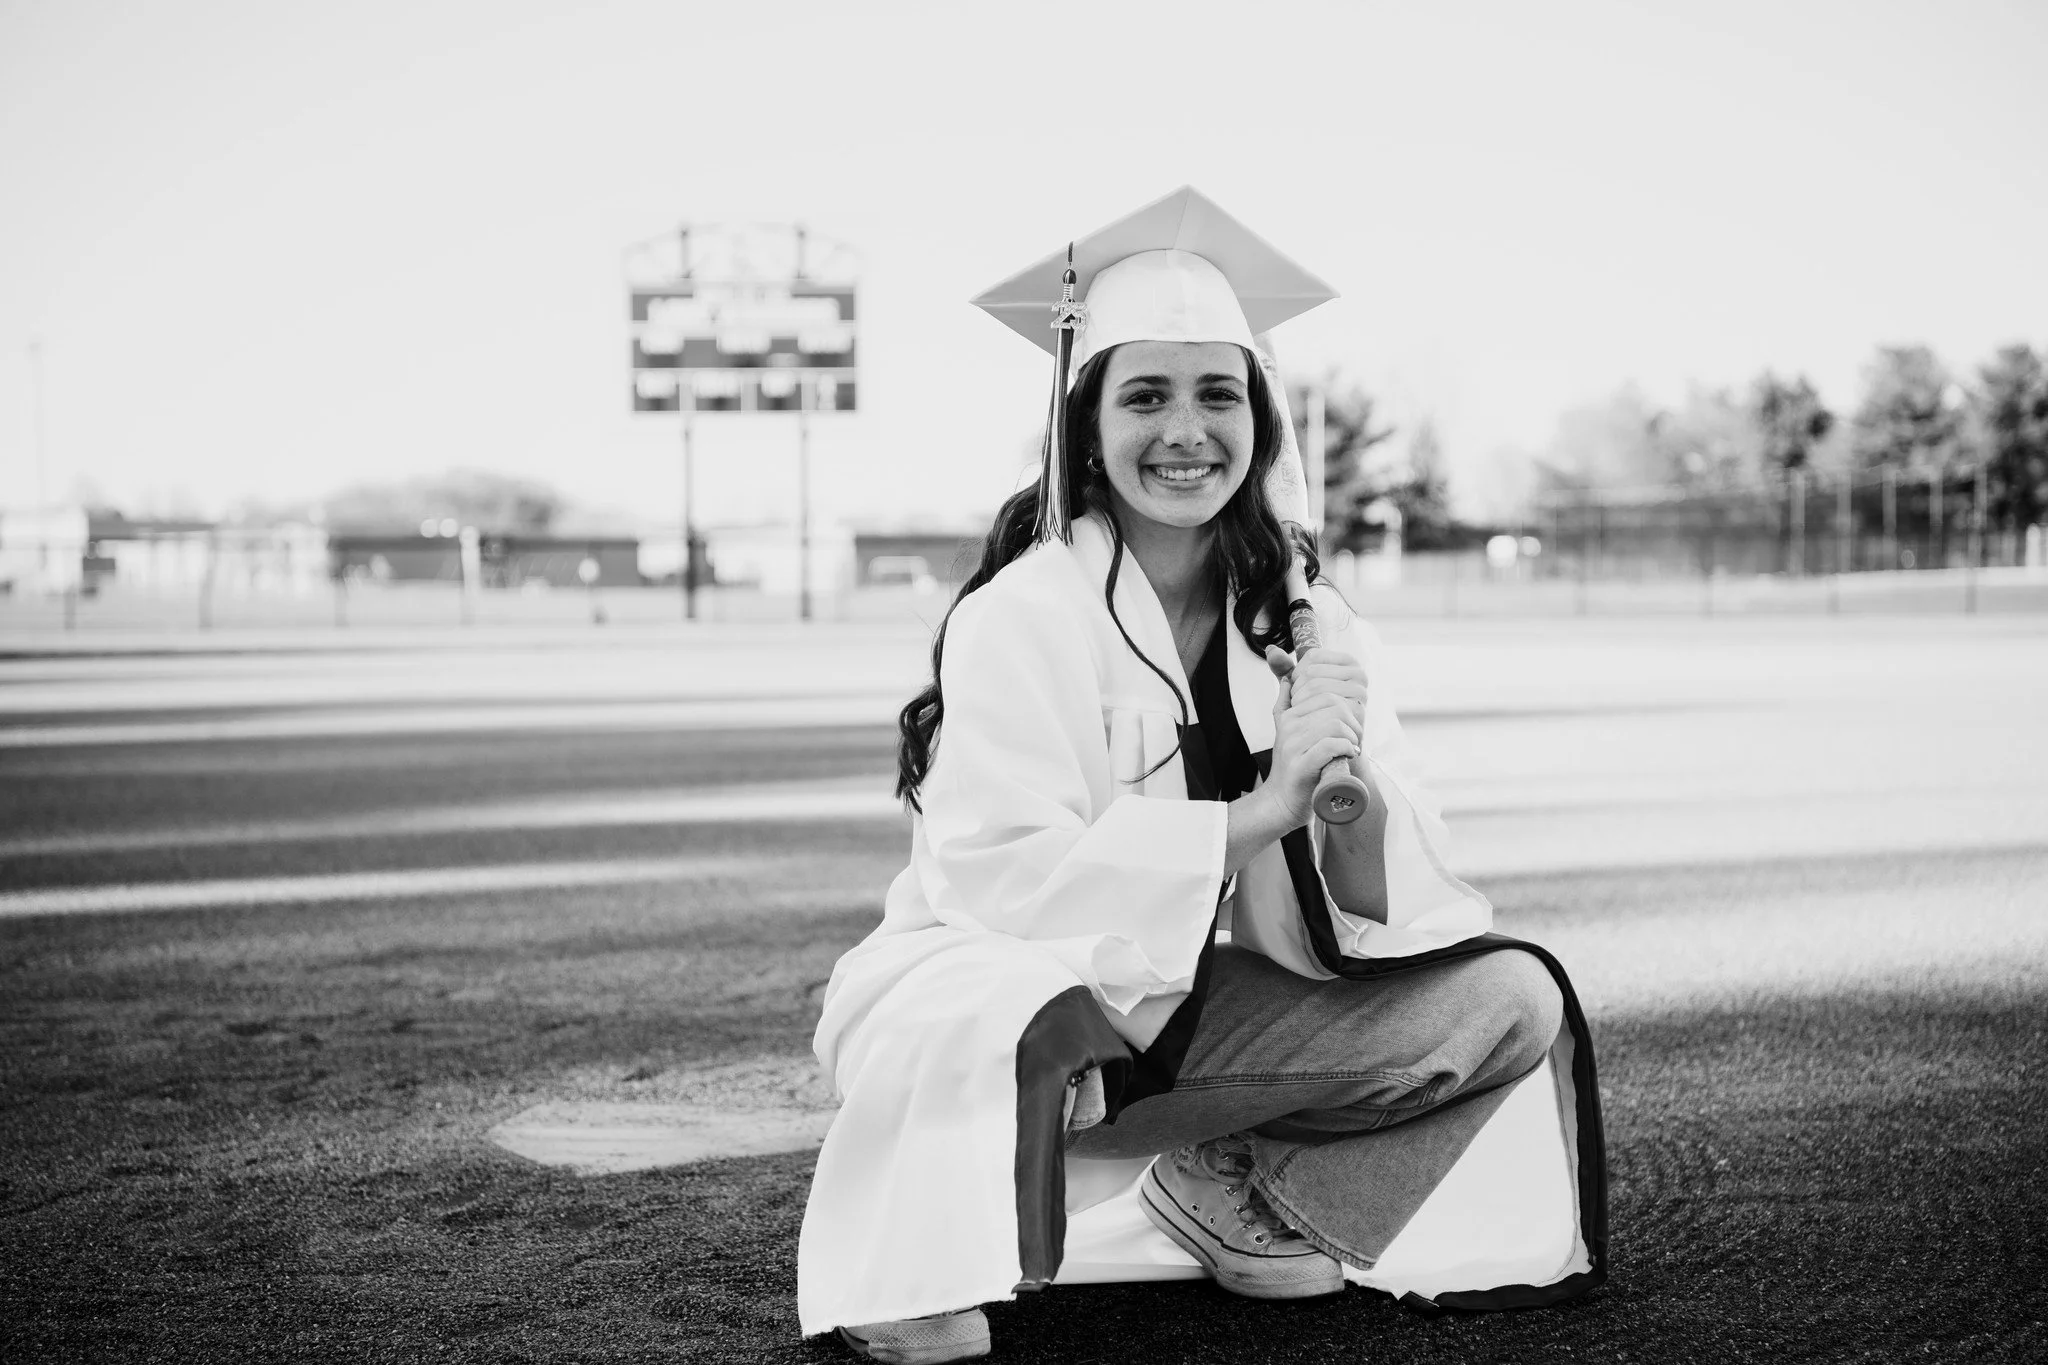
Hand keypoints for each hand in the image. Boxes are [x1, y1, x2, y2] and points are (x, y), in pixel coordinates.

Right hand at [1260, 645, 1366, 828]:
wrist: (1281, 802)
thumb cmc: (1294, 766)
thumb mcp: (1286, 729)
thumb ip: (1286, 701)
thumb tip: (1289, 677)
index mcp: (1288, 714)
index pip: (1323, 691)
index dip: (1345, 704)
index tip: (1349, 723)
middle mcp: (1289, 726)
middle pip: (1333, 704)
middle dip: (1352, 720)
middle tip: (1354, 737)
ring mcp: (1293, 746)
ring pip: (1335, 724)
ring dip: (1352, 735)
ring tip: (1351, 746)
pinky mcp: (1301, 766)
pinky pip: (1331, 745)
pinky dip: (1346, 748)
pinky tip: (1347, 755)